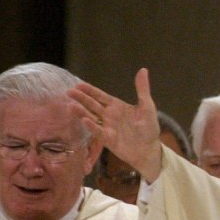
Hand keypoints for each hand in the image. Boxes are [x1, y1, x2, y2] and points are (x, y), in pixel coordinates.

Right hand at [68, 68, 162, 182]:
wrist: (149, 150)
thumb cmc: (149, 128)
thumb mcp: (147, 107)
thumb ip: (142, 89)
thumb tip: (143, 70)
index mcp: (116, 106)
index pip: (100, 96)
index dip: (90, 90)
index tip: (78, 84)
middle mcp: (109, 115)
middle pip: (92, 105)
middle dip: (81, 98)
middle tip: (69, 92)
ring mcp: (107, 127)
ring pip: (91, 117)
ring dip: (81, 112)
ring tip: (71, 106)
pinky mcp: (107, 139)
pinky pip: (98, 132)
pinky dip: (91, 126)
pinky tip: (85, 120)